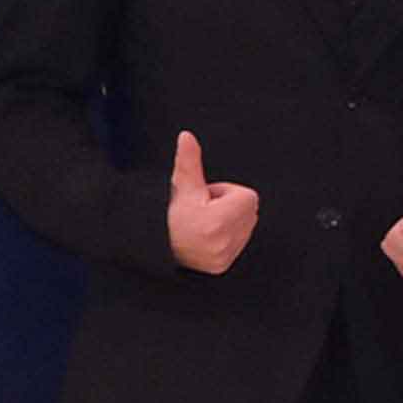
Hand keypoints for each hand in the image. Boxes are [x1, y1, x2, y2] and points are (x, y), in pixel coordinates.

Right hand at [162, 129, 259, 274]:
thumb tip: (186, 136)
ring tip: (201, 224)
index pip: (247, 196)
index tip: (204, 199)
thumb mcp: (181, 187)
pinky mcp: (222, 266)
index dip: (224, 193)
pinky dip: (227, 237)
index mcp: (218, 222)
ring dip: (228, 221)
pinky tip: (205, 237)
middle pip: (249, 211)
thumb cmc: (167, 214)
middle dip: (228, 206)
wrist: (153, 246)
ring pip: (245, 226)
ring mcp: (224, 256)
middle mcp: (224, 242)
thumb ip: (188, 162)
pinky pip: (239, 242)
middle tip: (202, 211)